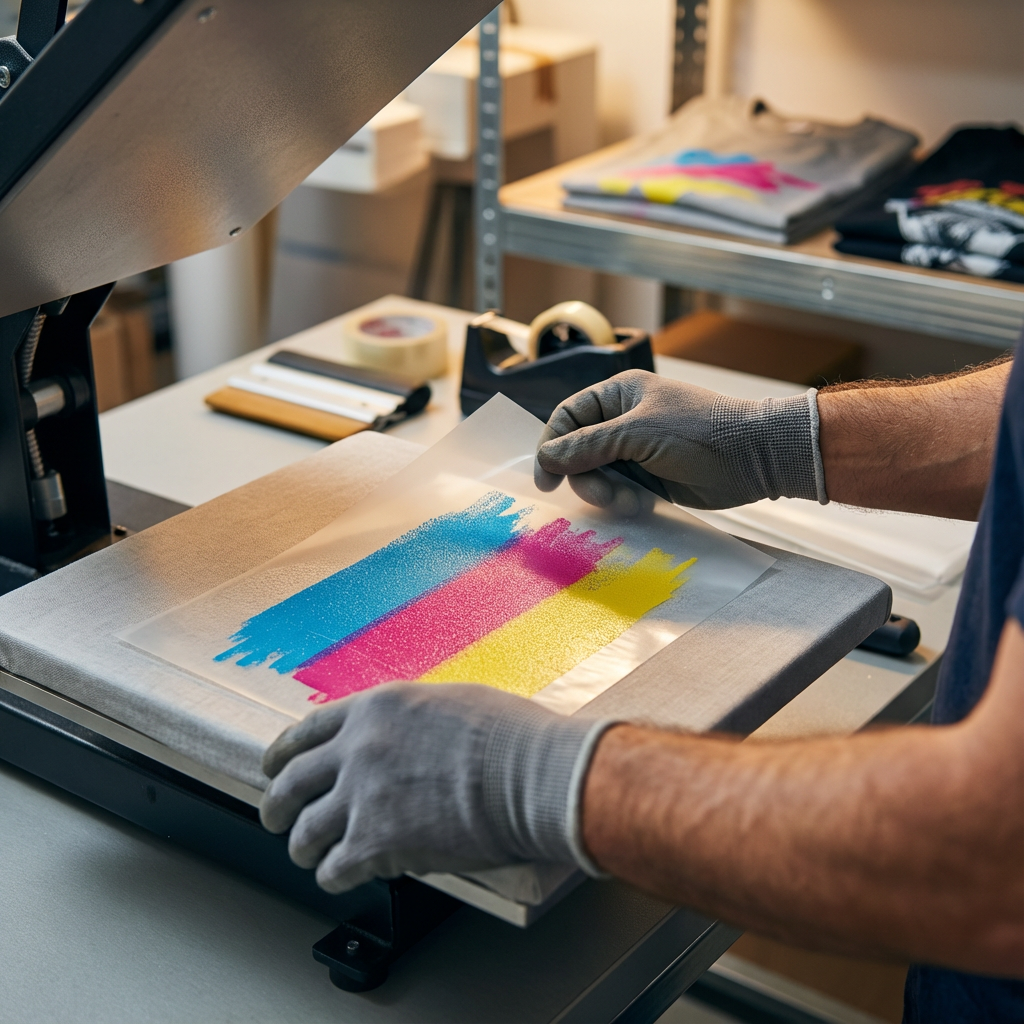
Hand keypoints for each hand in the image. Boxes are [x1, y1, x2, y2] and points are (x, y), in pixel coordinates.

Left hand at [260, 683, 613, 893]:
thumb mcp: (447, 703)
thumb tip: (403, 738)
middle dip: (278, 805)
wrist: (530, 775)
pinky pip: (334, 870)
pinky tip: (345, 877)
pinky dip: (336, 877)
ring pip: (305, 832)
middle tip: (277, 818)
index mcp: (375, 709)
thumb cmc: (508, 737)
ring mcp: (362, 797)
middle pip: (291, 783)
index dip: (283, 753)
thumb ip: (408, 720)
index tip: (274, 766)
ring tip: (312, 856)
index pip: (308, 730)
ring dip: (305, 848)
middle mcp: (358, 749)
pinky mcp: (375, 844)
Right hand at [535, 369, 826, 510]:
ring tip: (633, 500)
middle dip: (587, 477)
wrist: (756, 458)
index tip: (546, 479)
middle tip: (607, 494)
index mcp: (618, 395)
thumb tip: (546, 458)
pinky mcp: (649, 477)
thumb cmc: (701, 432)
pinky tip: (644, 502)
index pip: (568, 418)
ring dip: (608, 493)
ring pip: (596, 476)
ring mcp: (635, 450)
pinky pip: (618, 491)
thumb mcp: (639, 433)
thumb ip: (588, 445)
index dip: (551, 447)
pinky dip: (624, 501)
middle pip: (577, 453)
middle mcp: (622, 420)